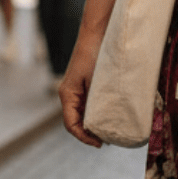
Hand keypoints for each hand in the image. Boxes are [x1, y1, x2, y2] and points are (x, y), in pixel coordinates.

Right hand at [59, 32, 103, 147]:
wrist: (96, 34)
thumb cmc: (95, 54)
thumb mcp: (97, 81)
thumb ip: (98, 101)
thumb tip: (106, 122)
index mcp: (67, 95)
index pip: (71, 124)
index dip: (83, 137)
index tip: (99, 144)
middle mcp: (69, 95)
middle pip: (76, 122)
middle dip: (89, 134)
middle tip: (107, 141)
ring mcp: (76, 91)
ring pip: (82, 115)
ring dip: (93, 125)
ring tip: (109, 133)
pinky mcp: (85, 87)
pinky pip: (88, 106)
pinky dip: (96, 115)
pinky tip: (109, 118)